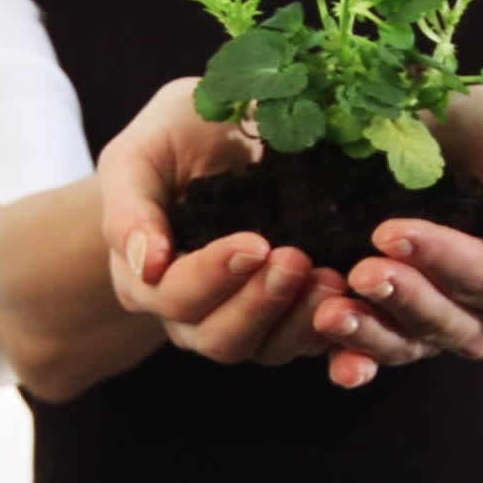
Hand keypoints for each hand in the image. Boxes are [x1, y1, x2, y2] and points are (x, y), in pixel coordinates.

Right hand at [97, 78, 346, 364]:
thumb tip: (147, 264)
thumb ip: (130, 207)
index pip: (176, 296)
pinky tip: (352, 294)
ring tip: (332, 279)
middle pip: (219, 337)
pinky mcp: (286, 316)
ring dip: (300, 320)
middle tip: (297, 260)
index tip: (256, 243)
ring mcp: (241, 319)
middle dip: (260, 303)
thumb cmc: (174, 137)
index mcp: (146, 278)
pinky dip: (329, 324)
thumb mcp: (140, 155)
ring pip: (265, 348)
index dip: (214, 276)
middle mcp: (190, 312)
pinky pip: (307, 342)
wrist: (222, 134)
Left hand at [312, 89, 482, 378]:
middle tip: (361, 273)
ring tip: (330, 315)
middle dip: (403, 297)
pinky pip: (375, 353)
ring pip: (408, 345)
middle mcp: (482, 314)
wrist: (453, 138)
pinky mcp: (392, 326)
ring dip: (370, 335)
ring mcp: (435, 326)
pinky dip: (353, 359)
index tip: (388, 232)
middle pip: (446, 320)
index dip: (440, 258)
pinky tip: (333, 362)